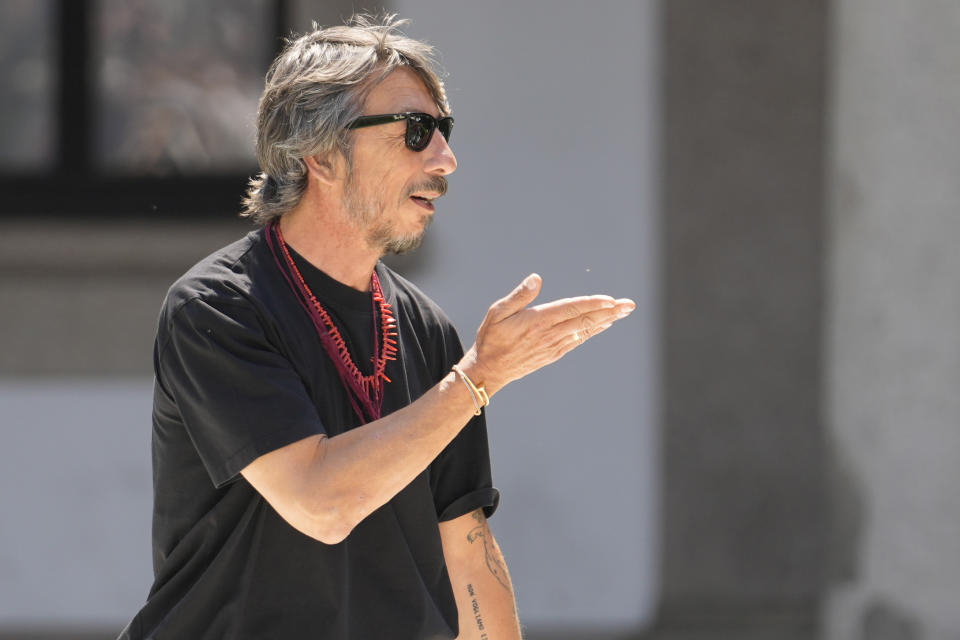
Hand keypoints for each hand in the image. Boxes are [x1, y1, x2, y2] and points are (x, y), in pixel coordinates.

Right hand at [459, 273, 634, 394]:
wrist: (489, 371)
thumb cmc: (491, 338)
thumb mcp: (497, 312)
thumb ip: (519, 295)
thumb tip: (537, 278)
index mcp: (537, 321)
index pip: (571, 309)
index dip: (592, 304)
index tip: (611, 300)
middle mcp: (549, 335)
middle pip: (585, 320)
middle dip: (609, 312)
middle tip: (629, 305)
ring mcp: (553, 346)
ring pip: (584, 330)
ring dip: (606, 321)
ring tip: (622, 313)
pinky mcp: (553, 354)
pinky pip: (578, 340)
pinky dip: (592, 332)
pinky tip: (603, 326)